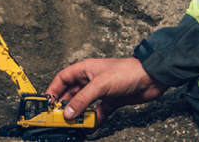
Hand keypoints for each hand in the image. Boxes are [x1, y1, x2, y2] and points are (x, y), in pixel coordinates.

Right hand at [46, 57, 167, 122]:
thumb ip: (82, 99)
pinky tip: (90, 127)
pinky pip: (98, 112)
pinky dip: (93, 120)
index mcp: (85, 69)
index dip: (53, 90)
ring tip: (73, 125)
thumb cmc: (127, 71)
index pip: (63, 78)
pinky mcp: (111, 101)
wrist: (151, 78)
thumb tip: (68, 113)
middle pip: (72, 93)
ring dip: (78, 115)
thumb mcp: (100, 85)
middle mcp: (91, 79)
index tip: (47, 103)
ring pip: (84, 104)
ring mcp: (101, 91)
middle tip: (58, 118)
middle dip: (64, 106)